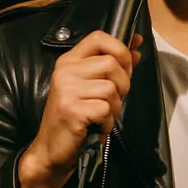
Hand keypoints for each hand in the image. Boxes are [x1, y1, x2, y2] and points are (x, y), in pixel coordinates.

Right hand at [19, 31, 142, 187]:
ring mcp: (67, 90)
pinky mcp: (72, 110)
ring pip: (111, 88)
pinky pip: (106, 109)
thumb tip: (136, 47)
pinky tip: (97, 127)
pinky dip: (108, 122)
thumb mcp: (90, 86)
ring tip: (101, 116)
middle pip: (112, 63)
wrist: (51, 150)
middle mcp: (65, 71)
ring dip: (115, 107)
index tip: (126, 64)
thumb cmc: (74, 118)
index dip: (120, 48)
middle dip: (122, 84)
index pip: (98, 37)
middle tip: (112, 101)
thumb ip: (112, 66)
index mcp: (69, 61)